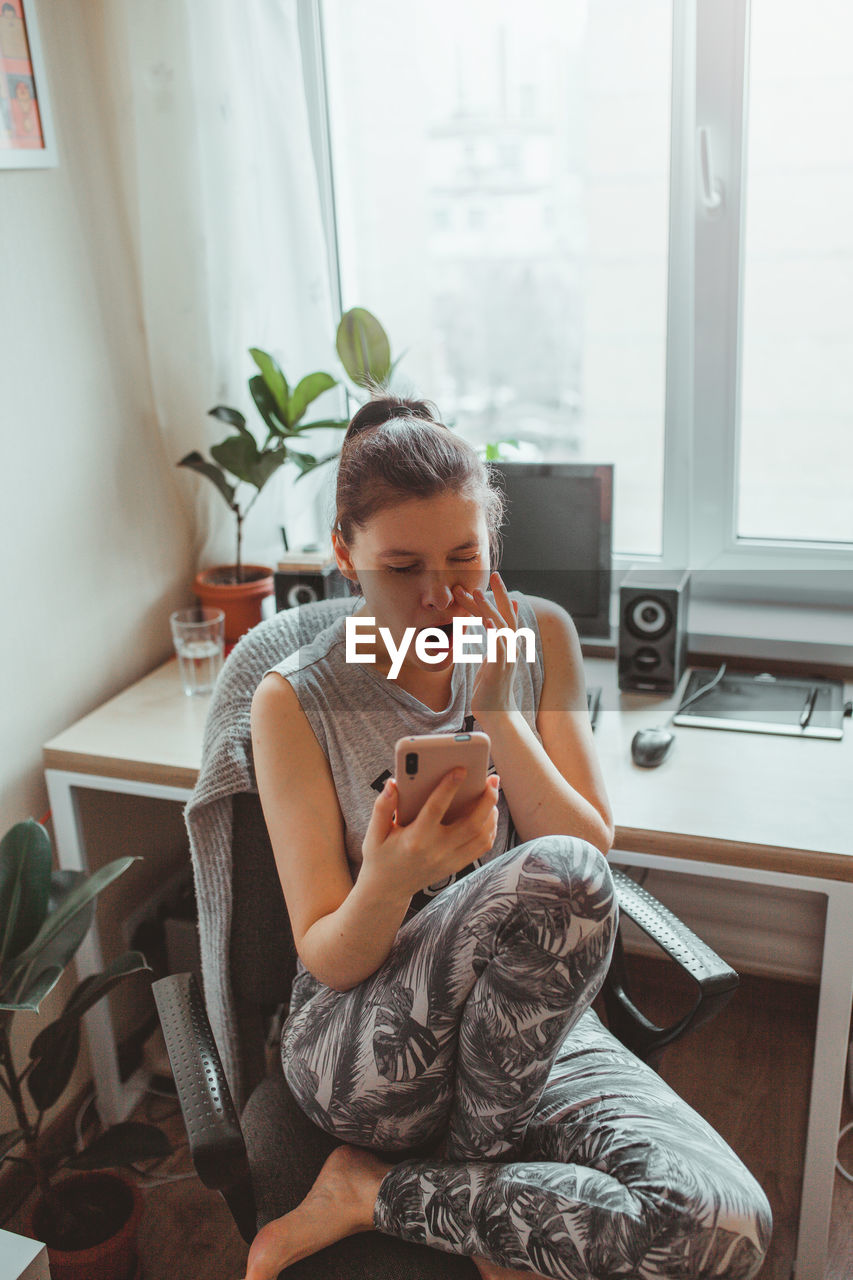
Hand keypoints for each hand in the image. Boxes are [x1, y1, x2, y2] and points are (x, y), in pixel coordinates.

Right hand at [360, 769, 499, 900]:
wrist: (387, 890)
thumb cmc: (380, 857)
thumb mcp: (375, 833)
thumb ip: (383, 807)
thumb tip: (393, 783)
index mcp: (415, 839)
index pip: (435, 809)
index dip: (449, 787)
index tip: (461, 769)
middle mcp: (436, 851)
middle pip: (471, 824)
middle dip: (486, 799)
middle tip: (492, 779)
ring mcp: (449, 861)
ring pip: (482, 836)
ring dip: (491, 812)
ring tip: (491, 792)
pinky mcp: (456, 866)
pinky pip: (481, 847)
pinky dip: (490, 828)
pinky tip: (488, 813)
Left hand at [452, 571, 520, 722]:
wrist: (497, 715)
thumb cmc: (490, 692)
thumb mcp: (489, 666)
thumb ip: (490, 651)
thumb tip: (486, 640)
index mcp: (507, 647)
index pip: (505, 617)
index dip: (500, 599)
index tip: (493, 582)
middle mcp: (510, 649)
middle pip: (508, 616)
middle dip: (501, 594)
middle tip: (494, 575)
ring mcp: (507, 658)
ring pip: (501, 628)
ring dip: (489, 609)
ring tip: (477, 594)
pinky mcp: (500, 669)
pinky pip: (498, 647)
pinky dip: (493, 633)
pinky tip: (486, 621)